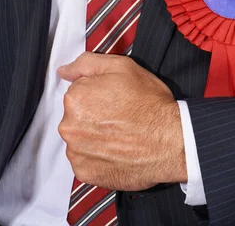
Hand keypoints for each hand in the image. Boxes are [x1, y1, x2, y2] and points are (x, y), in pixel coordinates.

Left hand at [57, 52, 186, 190]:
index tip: (117, 99)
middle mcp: (69, 126)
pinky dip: (99, 157)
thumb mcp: (124, 67)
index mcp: (75, 98)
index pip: (79, 92)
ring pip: (80, 139)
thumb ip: (88, 63)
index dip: (100, 93)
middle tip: (121, 117)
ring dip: (95, 137)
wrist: (170, 142)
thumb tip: (64, 71)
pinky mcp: (85, 172)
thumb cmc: (150, 105)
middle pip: (77, 117)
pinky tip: (118, 151)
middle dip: (95, 116)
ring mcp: (76, 152)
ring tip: (121, 136)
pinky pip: (86, 161)